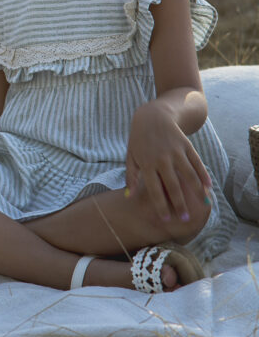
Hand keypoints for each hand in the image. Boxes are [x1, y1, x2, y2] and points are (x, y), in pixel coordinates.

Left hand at [125, 100, 210, 222]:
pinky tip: (208, 188)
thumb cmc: (139, 140)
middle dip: (179, 204)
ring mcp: (175, 151)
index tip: (166, 219)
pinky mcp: (186, 145)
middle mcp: (161, 158)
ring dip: (196, 192)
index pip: (154, 189)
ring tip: (202, 206)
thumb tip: (129, 197)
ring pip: (188, 175)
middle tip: (184, 220)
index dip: (160, 205)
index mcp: (146, 163)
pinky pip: (197, 162)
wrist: (152, 116)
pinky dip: (203, 175)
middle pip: (172, 185)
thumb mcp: (131, 156)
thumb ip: (131, 176)